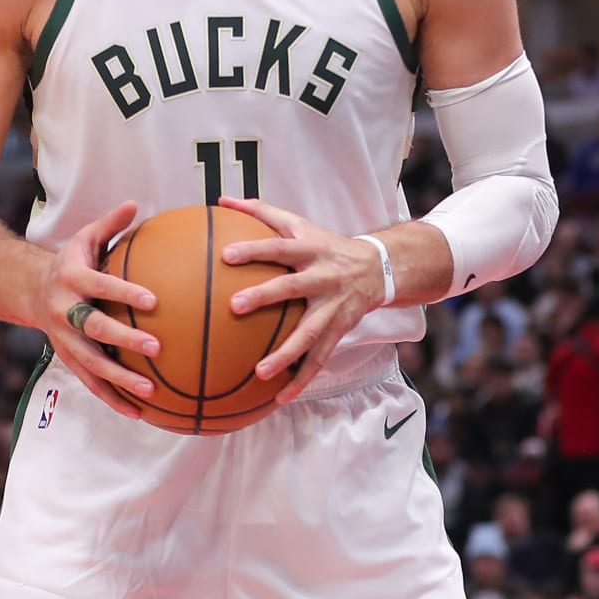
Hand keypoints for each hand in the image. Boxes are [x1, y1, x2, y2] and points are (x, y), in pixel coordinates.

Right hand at [34, 201, 159, 418]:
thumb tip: (135, 203)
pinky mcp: (67, 359)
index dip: (124, 293)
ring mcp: (64, 340)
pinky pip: (91, 383)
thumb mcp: (84, 238)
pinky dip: (113, 399)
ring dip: (120, 380)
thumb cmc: (70, 262)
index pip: (100, 287)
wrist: (28, 291)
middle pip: (94, 330)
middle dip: (124, 340)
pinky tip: (140, 413)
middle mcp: (64, 312)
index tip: (153, 300)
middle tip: (156, 346)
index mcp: (71, 280)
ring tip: (151, 391)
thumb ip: (110, 224)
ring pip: (92, 364)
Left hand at [217, 195, 386, 402]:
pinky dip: (301, 379)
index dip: (255, 250)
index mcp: (310, 250)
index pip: (279, 247)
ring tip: (260, 373)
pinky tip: (280, 398)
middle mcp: (323, 278)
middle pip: (293, 287)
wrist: (377, 268)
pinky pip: (319, 359)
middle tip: (235, 306)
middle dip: (266, 296)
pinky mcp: (339, 330)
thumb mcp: (299, 224)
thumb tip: (221, 200)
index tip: (227, 255)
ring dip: (286, 355)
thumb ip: (260, 213)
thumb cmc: (325, 244)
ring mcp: (333, 307)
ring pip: (309, 333)